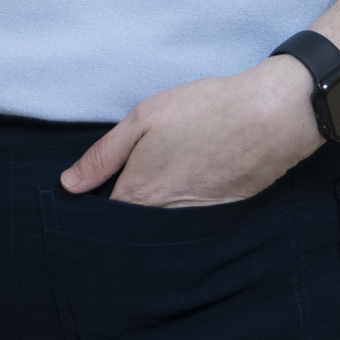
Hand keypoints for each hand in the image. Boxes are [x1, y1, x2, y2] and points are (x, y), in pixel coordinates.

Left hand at [60, 56, 321, 206]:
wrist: (270, 118)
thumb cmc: (205, 111)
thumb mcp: (143, 119)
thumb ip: (103, 156)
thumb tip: (69, 184)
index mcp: (139, 193)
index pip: (104, 218)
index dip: (94, 208)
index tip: (88, 199)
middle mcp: (164, 217)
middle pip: (133, 228)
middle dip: (123, 219)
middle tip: (124, 193)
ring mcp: (195, 221)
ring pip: (162, 228)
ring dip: (153, 218)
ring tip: (160, 186)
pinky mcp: (221, 218)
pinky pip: (190, 225)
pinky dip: (183, 213)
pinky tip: (189, 187)